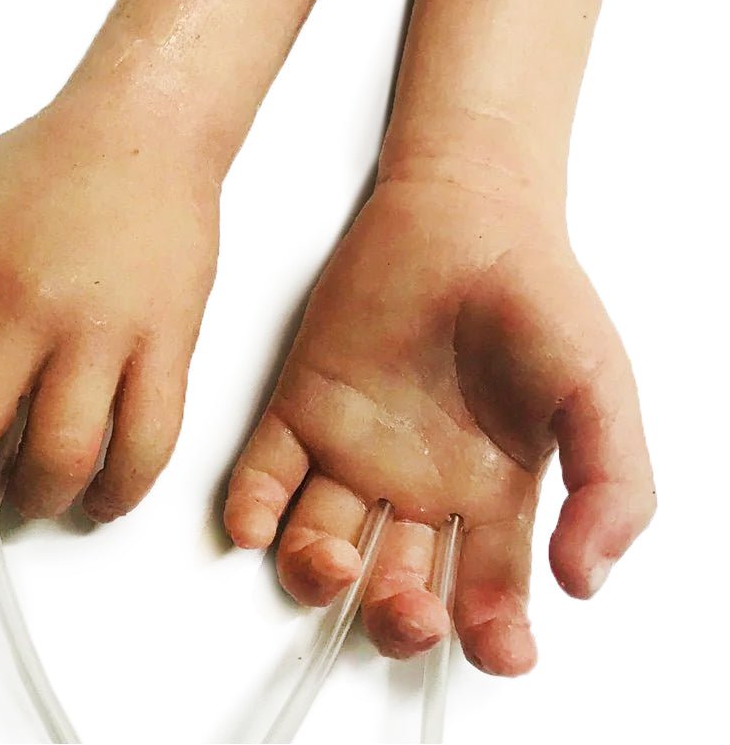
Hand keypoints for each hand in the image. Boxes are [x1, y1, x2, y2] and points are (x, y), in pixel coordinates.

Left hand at [0, 81, 218, 519]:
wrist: (142, 133)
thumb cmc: (39, 168)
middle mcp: (27, 304)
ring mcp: (103, 327)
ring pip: (59, 458)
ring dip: (29, 502)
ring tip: (23, 496)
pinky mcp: (168, 340)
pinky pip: (149, 441)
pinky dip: (120, 492)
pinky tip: (100, 497)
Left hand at [224, 174, 654, 674]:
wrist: (466, 214)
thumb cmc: (536, 295)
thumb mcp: (597, 392)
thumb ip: (610, 485)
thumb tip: (583, 581)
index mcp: (491, 495)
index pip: (485, 594)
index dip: (490, 636)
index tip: (495, 646)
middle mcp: (417, 485)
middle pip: (395, 584)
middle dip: (396, 618)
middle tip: (410, 607)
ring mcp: (354, 449)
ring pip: (322, 543)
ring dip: (316, 574)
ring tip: (334, 560)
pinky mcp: (303, 406)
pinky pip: (267, 473)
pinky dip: (251, 508)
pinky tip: (256, 524)